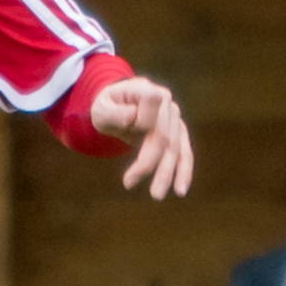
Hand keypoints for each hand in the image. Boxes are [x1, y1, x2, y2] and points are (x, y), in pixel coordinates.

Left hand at [90, 76, 193, 199]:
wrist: (117, 103)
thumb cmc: (106, 106)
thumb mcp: (101, 108)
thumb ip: (114, 112)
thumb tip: (133, 117)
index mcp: (148, 91)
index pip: (151, 114)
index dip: (141, 126)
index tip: (123, 130)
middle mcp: (167, 103)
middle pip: (163, 137)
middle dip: (150, 164)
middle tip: (130, 185)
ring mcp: (174, 117)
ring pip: (177, 149)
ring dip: (169, 174)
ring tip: (157, 195)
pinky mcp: (177, 131)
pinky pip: (184, 152)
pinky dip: (183, 171)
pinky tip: (180, 189)